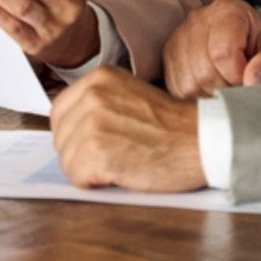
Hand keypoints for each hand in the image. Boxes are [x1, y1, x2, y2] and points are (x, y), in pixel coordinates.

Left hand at [51, 66, 204, 191]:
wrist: (201, 139)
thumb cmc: (172, 125)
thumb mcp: (129, 96)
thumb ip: (97, 103)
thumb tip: (68, 127)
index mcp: (99, 77)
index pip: (59, 111)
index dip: (73, 134)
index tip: (93, 142)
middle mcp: (92, 95)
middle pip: (60, 137)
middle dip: (79, 153)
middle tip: (112, 155)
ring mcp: (93, 123)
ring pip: (66, 160)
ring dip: (88, 170)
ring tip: (120, 163)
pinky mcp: (98, 153)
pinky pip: (77, 178)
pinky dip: (94, 183)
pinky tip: (120, 173)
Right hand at [163, 0, 260, 98]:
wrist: (245, 40)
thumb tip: (253, 81)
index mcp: (226, 11)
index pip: (222, 53)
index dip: (237, 77)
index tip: (248, 80)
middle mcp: (197, 20)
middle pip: (203, 71)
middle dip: (225, 89)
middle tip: (239, 86)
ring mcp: (179, 37)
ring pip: (188, 83)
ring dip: (210, 94)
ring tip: (225, 85)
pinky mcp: (168, 56)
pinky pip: (177, 88)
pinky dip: (195, 96)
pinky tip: (210, 87)